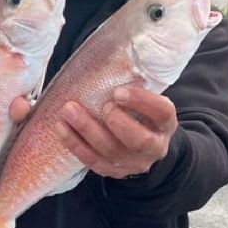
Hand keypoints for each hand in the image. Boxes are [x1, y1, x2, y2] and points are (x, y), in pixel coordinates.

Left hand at [56, 85, 177, 178]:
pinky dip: (76, 145)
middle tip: (102, 106)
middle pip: (139, 141)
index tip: (119, 91)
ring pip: (112, 152)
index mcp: (165, 124)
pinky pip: (94, 162)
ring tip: (69, 111)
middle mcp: (155, 147)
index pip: (161, 113)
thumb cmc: (140, 112)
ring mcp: (134, 163)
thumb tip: (111, 55)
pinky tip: (62, 128)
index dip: (142, 102)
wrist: (144, 145)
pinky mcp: (115, 172)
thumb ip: (134, 85)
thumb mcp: (146, 98)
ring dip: (87, 131)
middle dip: (118, 123)